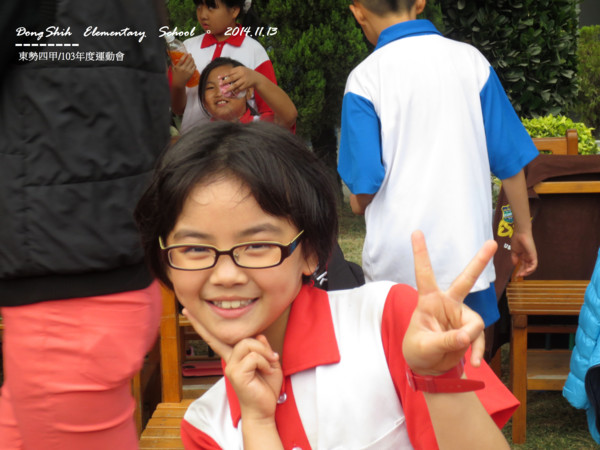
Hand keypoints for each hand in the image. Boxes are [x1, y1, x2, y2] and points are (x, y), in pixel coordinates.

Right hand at [171, 54, 196, 88]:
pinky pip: (194, 67)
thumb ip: (171, 64)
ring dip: (192, 60)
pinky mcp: (191, 74)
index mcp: (177, 67)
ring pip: (192, 63)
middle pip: (188, 60)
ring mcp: (187, 71)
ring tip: (192, 58)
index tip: (186, 53)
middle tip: (190, 54)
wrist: (178, 84)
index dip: (185, 55)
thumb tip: (169, 59)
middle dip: (190, 56)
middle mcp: (183, 69)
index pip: (182, 59)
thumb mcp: (172, 70)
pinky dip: (194, 65)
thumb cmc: (174, 77)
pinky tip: (193, 64)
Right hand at [182, 308, 282, 421]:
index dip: (200, 324)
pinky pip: (253, 356)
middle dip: (261, 345)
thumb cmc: (266, 388)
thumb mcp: (269, 362)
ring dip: (265, 353)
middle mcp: (228, 360)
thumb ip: (263, 347)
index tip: (187, 310)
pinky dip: (265, 362)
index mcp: (233, 356)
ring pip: (248, 343)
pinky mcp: (235, 373)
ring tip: (270, 365)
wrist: (264, 410)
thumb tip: (259, 335)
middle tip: (272, 358)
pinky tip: (267, 371)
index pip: (215, 337)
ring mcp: (230, 367)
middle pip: (241, 336)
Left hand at [218, 66, 258, 96]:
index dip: (224, 75)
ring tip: (224, 91)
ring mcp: (244, 80)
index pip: (230, 72)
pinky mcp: (246, 85)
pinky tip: (232, 93)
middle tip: (220, 85)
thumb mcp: (241, 70)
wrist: (257, 78)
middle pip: (232, 78)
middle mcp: (242, 74)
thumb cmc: (247, 73)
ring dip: (229, 89)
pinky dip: (235, 91)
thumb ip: (234, 72)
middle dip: (225, 82)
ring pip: (235, 85)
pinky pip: (239, 89)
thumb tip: (224, 77)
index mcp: (239, 69)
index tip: (218, 78)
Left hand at [402, 231, 496, 374]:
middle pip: (465, 280)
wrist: (427, 368)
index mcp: (428, 301)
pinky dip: (476, 350)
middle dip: (479, 262)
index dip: (420, 254)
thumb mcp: (425, 347)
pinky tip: (473, 362)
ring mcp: (459, 316)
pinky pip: (477, 337)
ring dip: (470, 339)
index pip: (423, 274)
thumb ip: (445, 340)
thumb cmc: (417, 351)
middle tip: (491, 243)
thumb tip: (467, 336)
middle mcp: (446, 304)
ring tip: (465, 357)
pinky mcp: (468, 330)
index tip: (416, 232)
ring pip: (475, 322)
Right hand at [511, 228, 536, 276]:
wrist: (520, 234)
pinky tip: (526, 271)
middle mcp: (528, 258)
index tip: (515, 275)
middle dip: (522, 273)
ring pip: (531, 267)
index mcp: (523, 256)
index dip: (519, 271)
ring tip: (521, 274)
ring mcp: (531, 257)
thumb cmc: (516, 241)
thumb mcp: (514, 252)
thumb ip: (514, 259)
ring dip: (527, 272)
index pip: (522, 266)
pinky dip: (531, 269)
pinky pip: (534, 264)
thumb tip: (515, 265)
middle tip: (517, 276)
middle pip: (527, 267)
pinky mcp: (534, 256)